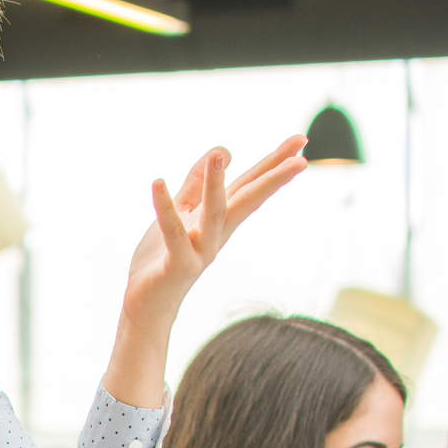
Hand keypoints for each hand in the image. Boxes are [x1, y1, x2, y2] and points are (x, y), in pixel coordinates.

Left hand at [105, 135, 306, 407]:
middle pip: (248, 200)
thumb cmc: (162, 258)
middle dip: (273, 178)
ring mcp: (200, 251)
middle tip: (302, 156)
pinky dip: (164, 208)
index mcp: (219, 220)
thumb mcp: (182, 212)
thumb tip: (222, 152)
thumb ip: (196, 182)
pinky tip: (158, 182)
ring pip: (213, 215)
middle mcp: (216, 234)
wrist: (145, 306)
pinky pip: (172, 233)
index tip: (301, 140)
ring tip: (218, 155)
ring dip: (216, 185)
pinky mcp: (177, 264)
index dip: (274, 164)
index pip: (250, 186)